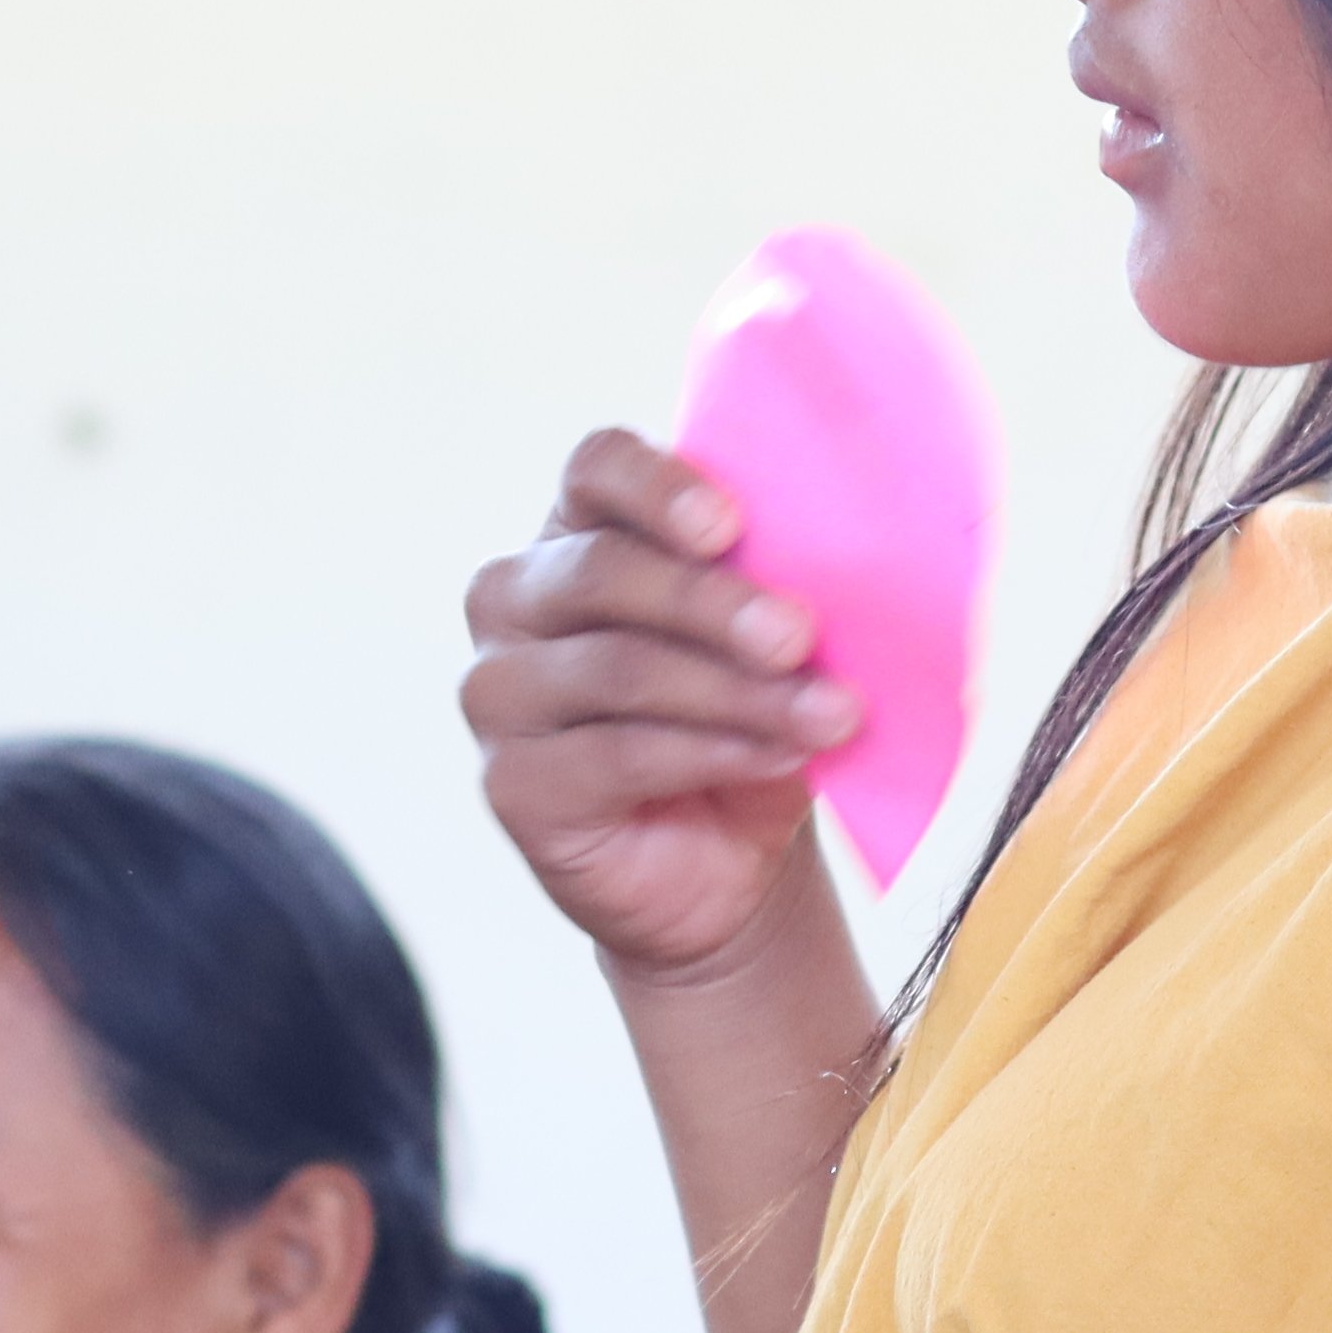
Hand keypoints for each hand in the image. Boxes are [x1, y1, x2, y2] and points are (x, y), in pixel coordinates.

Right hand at [459, 430, 858, 978]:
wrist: (727, 864)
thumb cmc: (746, 723)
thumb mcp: (770, 644)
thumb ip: (774, 589)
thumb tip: (834, 561)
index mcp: (579, 531)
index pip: (596, 468)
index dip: (657, 485)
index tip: (731, 524)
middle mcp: (515, 599)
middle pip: (602, 571)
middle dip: (713, 603)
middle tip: (800, 635)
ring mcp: (497, 692)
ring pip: (617, 669)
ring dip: (736, 692)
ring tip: (829, 714)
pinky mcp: (511, 782)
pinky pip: (615, 755)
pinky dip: (712, 753)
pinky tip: (780, 757)